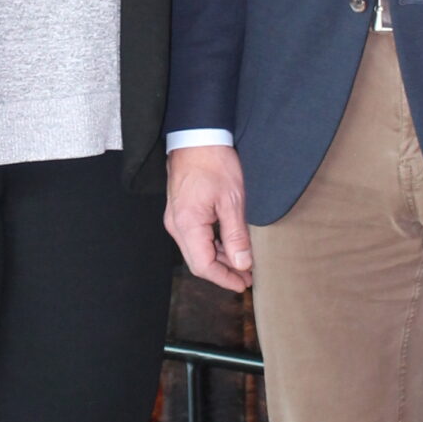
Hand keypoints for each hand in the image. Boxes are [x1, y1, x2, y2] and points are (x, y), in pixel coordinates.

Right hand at [165, 145, 253, 291]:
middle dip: (222, 272)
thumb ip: (236, 236)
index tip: (243, 284)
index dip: (224, 279)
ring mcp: (176, 219)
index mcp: (187, 225)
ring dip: (219, 260)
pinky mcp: (180, 212)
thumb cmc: (214, 163)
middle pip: (198, 261)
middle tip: (246, 278)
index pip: (203, 266)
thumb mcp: (232, 201)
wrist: (196, 137)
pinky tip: (229, 246)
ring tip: (242, 264)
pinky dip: (212, 246)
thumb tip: (242, 264)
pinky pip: (195, 238)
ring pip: (196, 250)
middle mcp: (176, 226)